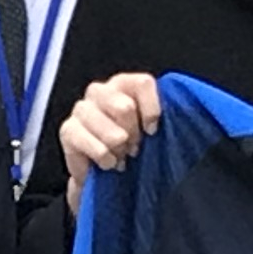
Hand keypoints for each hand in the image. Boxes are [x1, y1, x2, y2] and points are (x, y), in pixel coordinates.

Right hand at [59, 73, 159, 206]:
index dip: (151, 109)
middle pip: (124, 107)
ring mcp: (82, 109)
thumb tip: (184, 114)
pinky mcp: (68, 129)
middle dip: (133, 134)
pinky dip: (103, 157)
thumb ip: (162, 116)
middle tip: (134, 148)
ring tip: (121, 157)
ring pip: (108, 129)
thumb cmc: (132, 145)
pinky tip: (108, 162)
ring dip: (119, 148)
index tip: (152, 131)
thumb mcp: (152, 128)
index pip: (142, 83)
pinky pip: (90, 143)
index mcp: (124, 84)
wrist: (106, 170)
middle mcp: (101, 91)